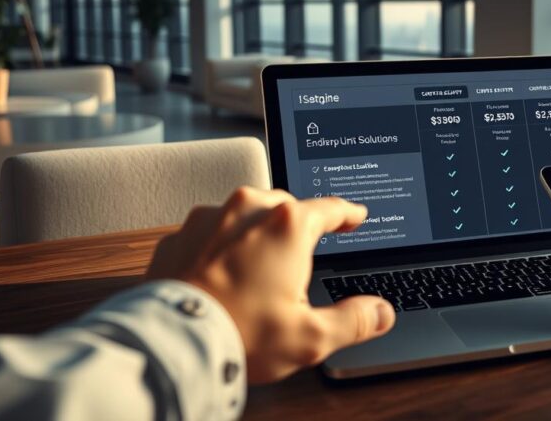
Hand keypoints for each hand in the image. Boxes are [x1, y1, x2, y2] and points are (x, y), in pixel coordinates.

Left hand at [146, 187, 395, 382]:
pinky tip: (223, 271)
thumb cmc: (240, 334)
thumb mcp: (311, 336)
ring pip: (244, 212)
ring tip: (262, 261)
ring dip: (257, 229)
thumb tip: (379, 313)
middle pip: (286, 205)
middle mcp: (248, 211)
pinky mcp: (179, 237)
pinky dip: (221, 246)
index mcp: (287, 226)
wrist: (171, 345)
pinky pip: (209, 232)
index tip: (355, 215)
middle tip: (306, 246)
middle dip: (298, 222)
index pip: (330, 208)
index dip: (348, 213)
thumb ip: (353, 320)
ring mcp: (208, 220)